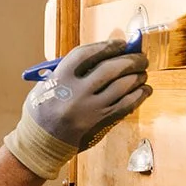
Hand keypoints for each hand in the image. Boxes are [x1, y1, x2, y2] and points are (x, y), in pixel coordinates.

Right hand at [29, 39, 148, 150]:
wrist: (41, 143)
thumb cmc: (45, 109)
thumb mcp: (49, 83)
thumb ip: (73, 70)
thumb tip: (107, 55)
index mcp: (60, 78)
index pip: (88, 54)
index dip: (107, 46)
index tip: (121, 43)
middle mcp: (76, 92)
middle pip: (110, 69)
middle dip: (130, 60)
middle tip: (140, 57)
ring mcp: (90, 108)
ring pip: (122, 86)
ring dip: (137, 77)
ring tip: (143, 73)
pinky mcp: (101, 122)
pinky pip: (126, 105)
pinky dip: (138, 96)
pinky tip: (144, 90)